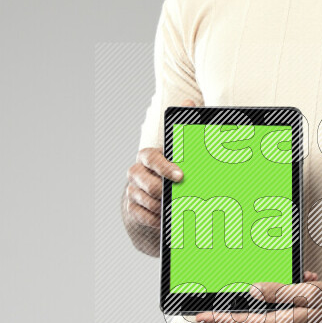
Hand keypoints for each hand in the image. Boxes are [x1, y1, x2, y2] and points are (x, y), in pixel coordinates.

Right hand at [124, 99, 196, 231]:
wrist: (156, 194)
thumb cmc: (172, 168)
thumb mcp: (179, 151)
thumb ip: (184, 128)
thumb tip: (189, 102)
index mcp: (148, 156)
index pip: (151, 158)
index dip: (164, 167)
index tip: (181, 176)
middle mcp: (137, 172)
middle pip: (147, 183)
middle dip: (164, 191)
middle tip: (179, 197)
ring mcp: (133, 191)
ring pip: (147, 201)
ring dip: (163, 207)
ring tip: (177, 210)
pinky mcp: (133, 208)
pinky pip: (143, 216)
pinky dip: (156, 219)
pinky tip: (166, 220)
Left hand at [193, 274, 321, 322]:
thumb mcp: (308, 293)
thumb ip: (278, 292)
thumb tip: (253, 290)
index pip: (240, 321)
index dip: (217, 317)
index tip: (198, 315)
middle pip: (261, 310)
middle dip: (273, 292)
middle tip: (299, 282)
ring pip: (275, 310)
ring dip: (288, 295)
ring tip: (310, 285)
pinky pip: (286, 315)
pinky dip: (295, 302)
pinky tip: (311, 292)